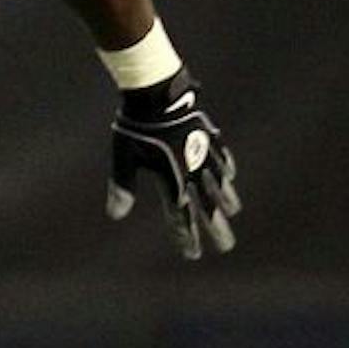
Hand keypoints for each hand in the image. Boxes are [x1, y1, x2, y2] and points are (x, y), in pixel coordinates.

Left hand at [106, 68, 240, 258]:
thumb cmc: (135, 127)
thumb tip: (115, 215)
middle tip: (227, 246)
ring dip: (226, 198)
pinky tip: (230, 173)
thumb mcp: (124, 158)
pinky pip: (221, 155)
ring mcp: (203, 152)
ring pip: (219, 181)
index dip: (187, 237)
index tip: (193, 255)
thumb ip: (122, 187)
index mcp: (173, 179)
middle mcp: (193, 170)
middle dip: (217, 227)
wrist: (156, 93)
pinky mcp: (207, 134)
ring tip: (233, 211)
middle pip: (208, 205)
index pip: (181, 216)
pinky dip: (226, 166)